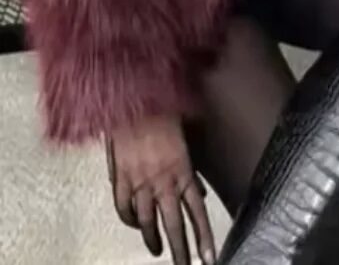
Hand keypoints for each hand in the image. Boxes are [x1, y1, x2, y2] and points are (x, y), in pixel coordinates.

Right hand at [106, 115, 214, 264]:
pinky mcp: (121, 177)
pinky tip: (133, 223)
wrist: (134, 97)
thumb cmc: (163, 110)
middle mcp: (163, 181)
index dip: (204, 238)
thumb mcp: (186, 137)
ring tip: (158, 250)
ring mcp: (140, 181)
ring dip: (153, 239)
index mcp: (183, 170)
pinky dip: (128, 218)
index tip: (209, 259)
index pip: (197, 213)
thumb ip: (191, 168)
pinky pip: (123, 207)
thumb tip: (198, 189)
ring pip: (147, 222)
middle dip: (180, 251)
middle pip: (173, 225)